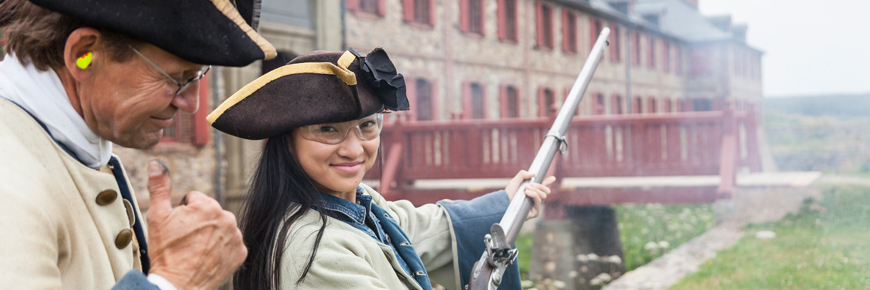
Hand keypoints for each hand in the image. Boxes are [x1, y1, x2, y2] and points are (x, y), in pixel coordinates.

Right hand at [145, 160, 246, 289]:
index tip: (178, 228)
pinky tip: (208, 256)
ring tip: (196, 249)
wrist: (177, 286)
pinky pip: (230, 243)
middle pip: (209, 212)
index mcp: (208, 206)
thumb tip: (157, 164)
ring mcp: (236, 236)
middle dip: (198, 222)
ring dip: (210, 234)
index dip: (183, 213)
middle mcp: (227, 218)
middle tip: (186, 240)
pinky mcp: (241, 252)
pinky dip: (221, 248)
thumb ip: (159, 187)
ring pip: (221, 227)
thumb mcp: (157, 216)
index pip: (194, 199)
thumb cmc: (166, 252)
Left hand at [504, 170, 556, 219]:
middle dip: (541, 186)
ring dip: (536, 190)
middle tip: (532, 184)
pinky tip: (527, 193)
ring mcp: (536, 206)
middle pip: (547, 191)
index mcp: (532, 191)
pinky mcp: (535, 212)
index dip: (548, 182)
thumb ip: (523, 174)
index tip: (552, 178)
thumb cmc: (509, 193)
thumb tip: (534, 173)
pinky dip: (534, 195)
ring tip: (526, 189)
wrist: (504, 203)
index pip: (543, 187)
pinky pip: (539, 201)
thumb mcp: (515, 181)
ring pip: (544, 196)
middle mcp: (535, 199)